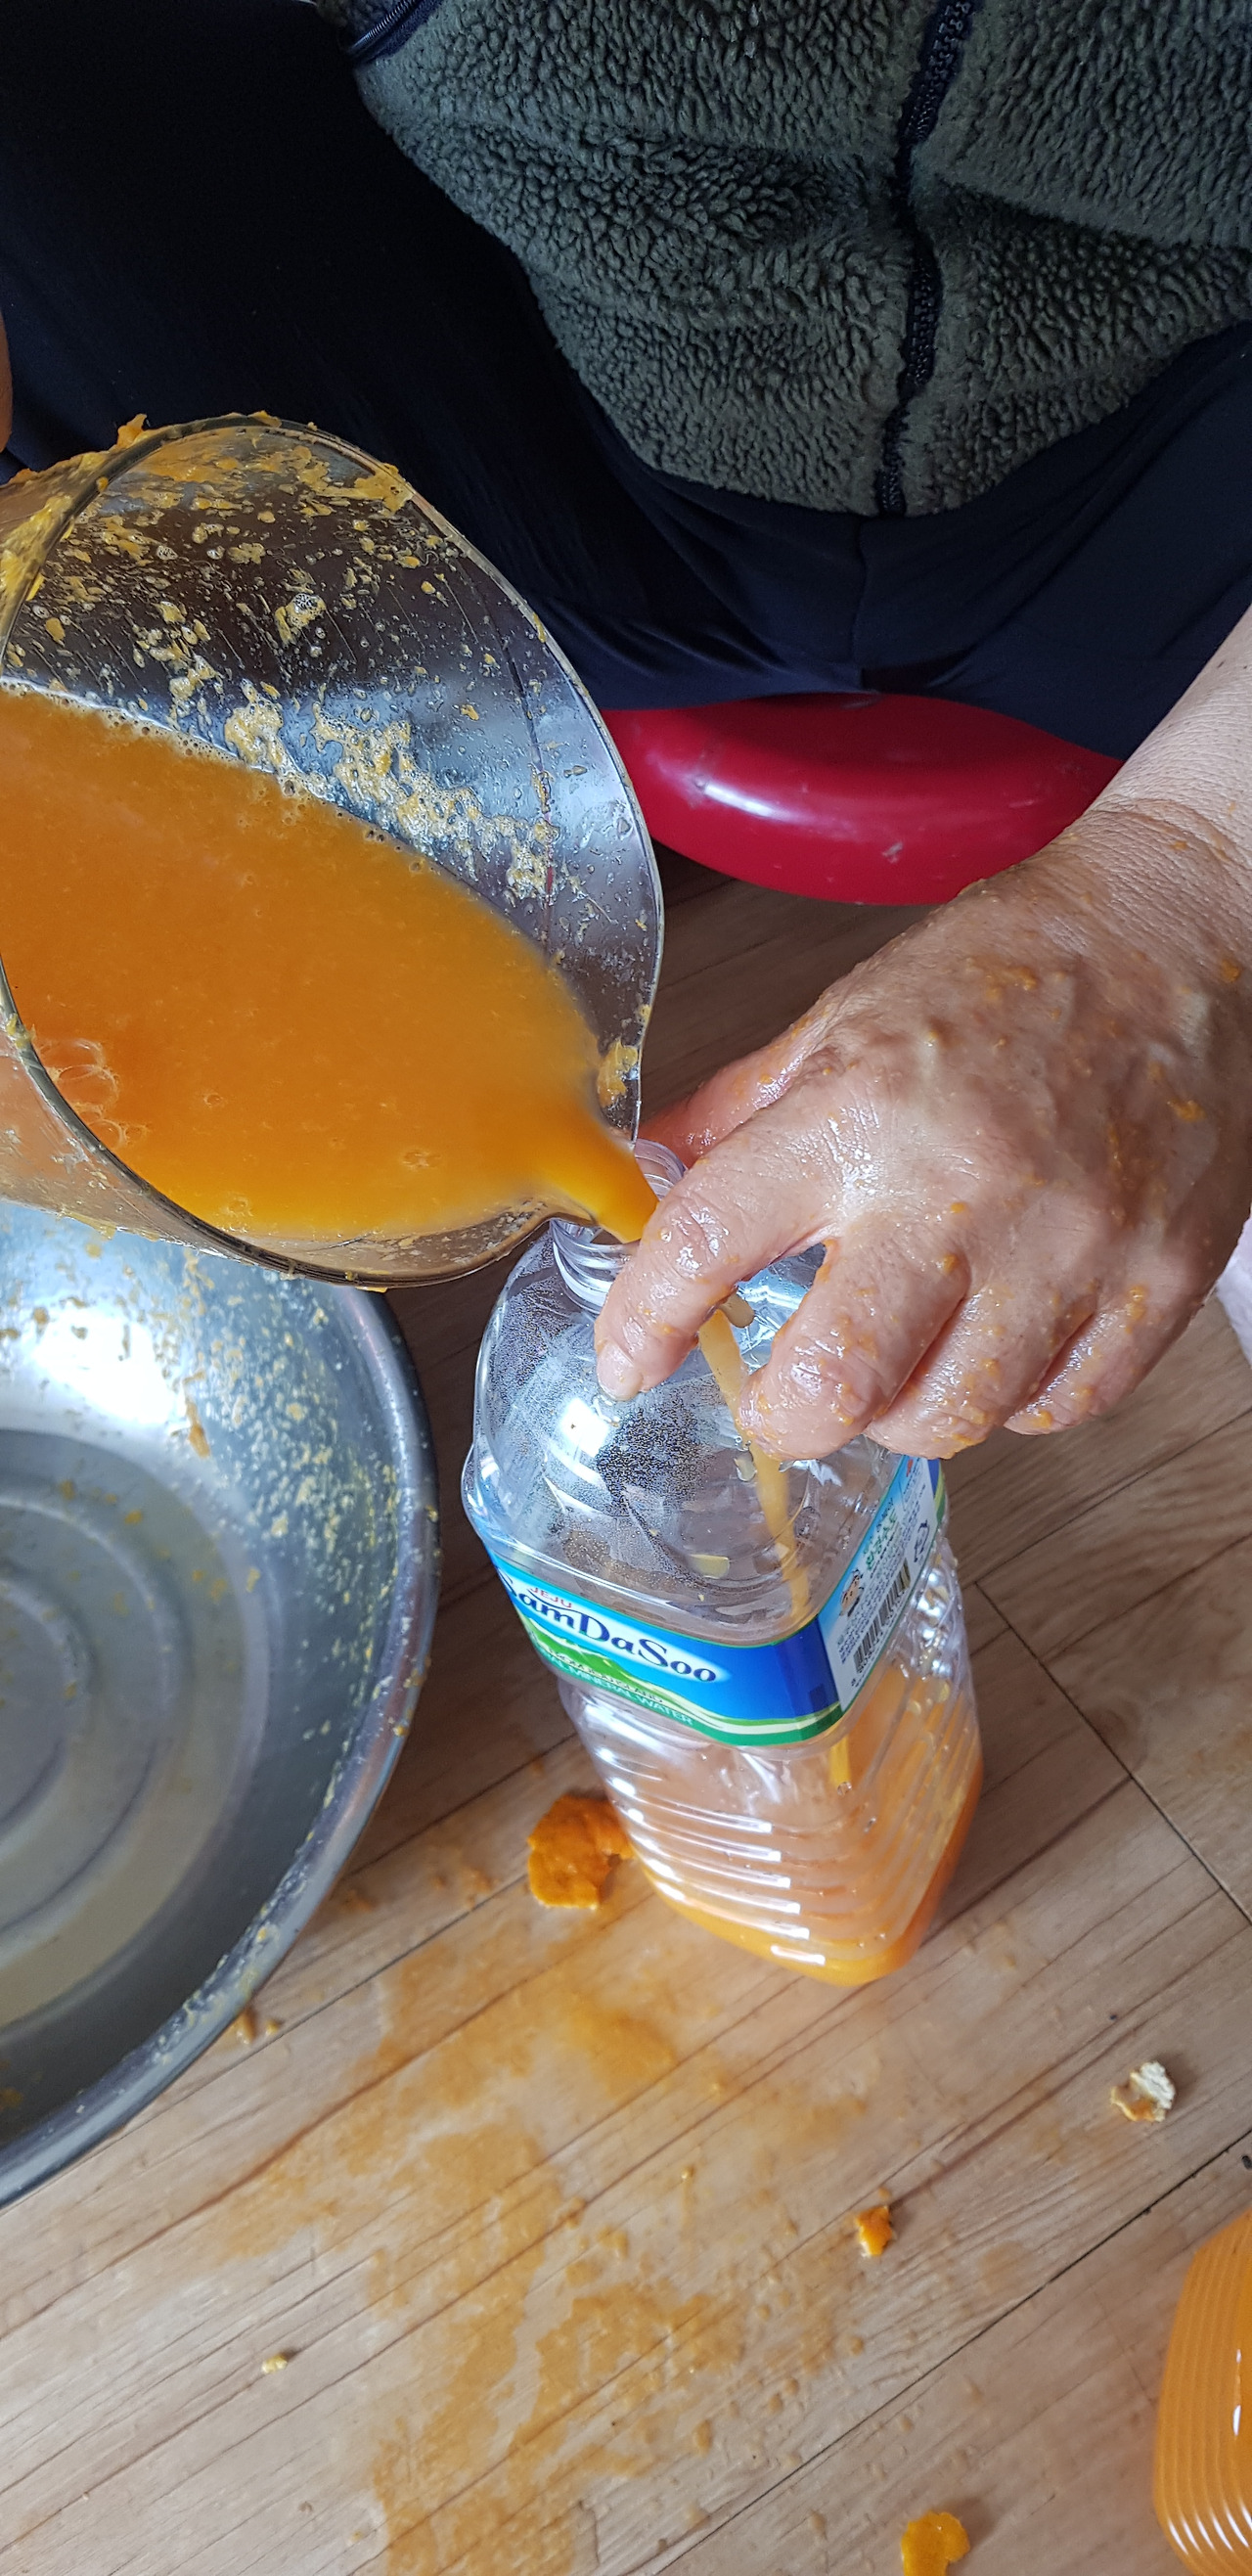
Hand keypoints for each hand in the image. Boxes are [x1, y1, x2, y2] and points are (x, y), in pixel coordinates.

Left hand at [596, 796, 1251, 1459]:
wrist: (1181, 931)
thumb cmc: (1012, 967)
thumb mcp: (844, 1017)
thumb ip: (739, 1114)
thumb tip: (647, 1175)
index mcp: (858, 1114)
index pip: (709, 1242)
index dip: (646, 1321)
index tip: (629, 1362)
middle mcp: (958, 1191)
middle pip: (836, 1383)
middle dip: (787, 1417)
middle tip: (784, 1396)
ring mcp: (1067, 1248)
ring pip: (949, 1417)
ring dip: (900, 1412)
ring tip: (899, 1364)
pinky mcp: (1155, 1280)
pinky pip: (1059, 1407)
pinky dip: (1012, 1402)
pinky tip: (996, 1348)